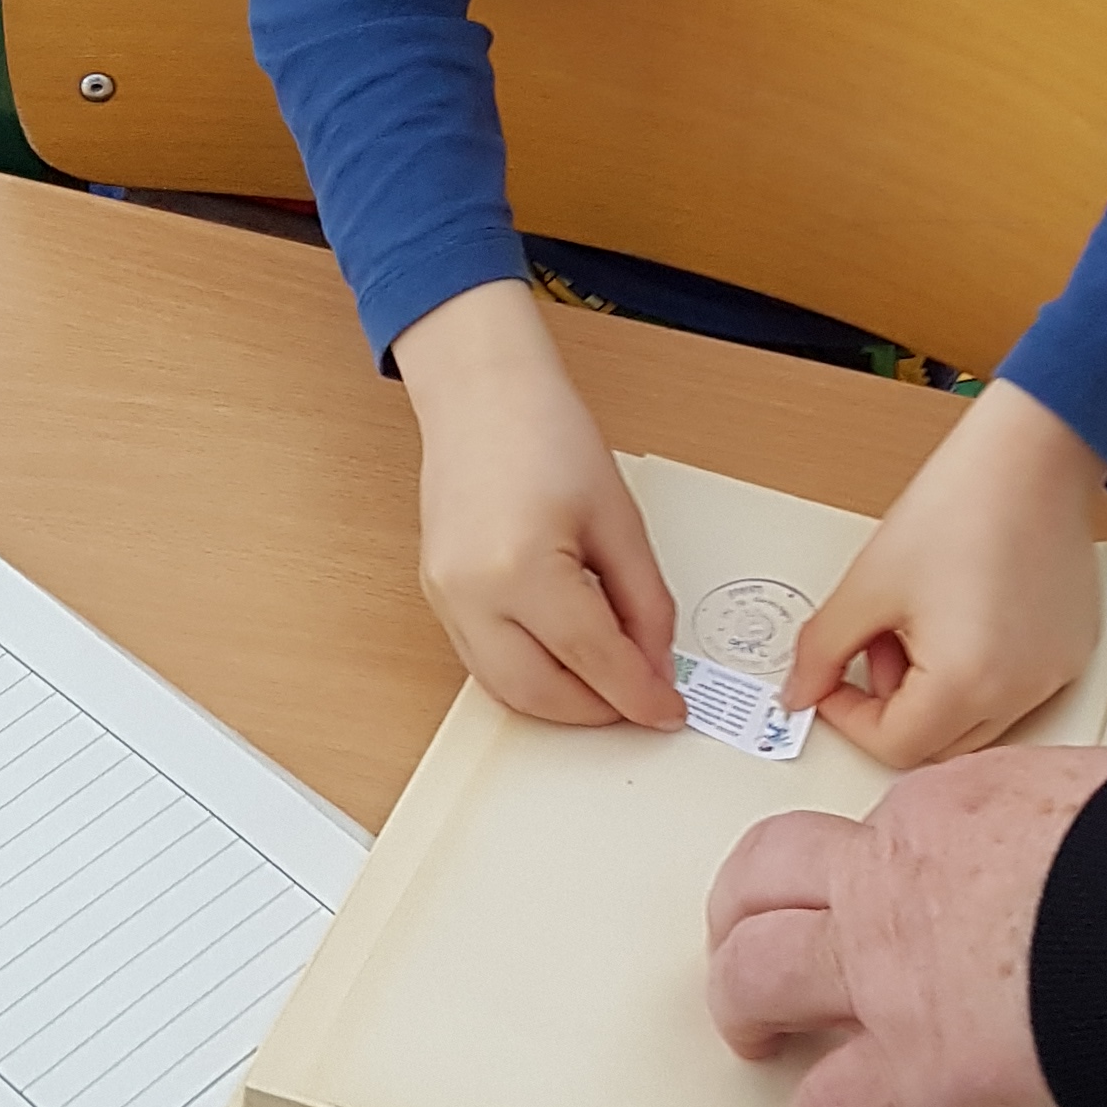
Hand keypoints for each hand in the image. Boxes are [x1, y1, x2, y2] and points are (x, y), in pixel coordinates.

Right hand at [393, 278, 683, 726]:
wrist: (484, 396)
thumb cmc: (547, 435)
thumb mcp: (619, 519)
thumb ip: (644, 601)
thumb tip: (657, 663)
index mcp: (523, 568)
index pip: (591, 658)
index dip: (638, 693)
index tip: (669, 709)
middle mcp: (472, 594)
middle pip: (539, 692)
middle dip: (597, 710)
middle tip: (643, 700)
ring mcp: (446, 599)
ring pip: (505, 690)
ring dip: (561, 702)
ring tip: (610, 685)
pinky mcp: (438, 598)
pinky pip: (484, 663)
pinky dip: (529, 676)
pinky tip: (567, 661)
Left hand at [705, 745, 1106, 1106]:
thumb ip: (1072, 826)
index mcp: (951, 807)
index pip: (878, 831)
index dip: (871, 867)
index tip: (885, 894)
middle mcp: (894, 878)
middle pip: (768, 876)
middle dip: (745, 912)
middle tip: (752, 944)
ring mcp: (887, 976)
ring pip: (754, 974)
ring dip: (743, 1009)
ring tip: (756, 1042)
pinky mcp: (913, 1075)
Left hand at [782, 379, 1105, 771]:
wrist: (1030, 455)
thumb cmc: (960, 504)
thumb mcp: (867, 584)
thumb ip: (821, 651)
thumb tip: (800, 691)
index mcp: (968, 683)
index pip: (894, 747)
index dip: (848, 715)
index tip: (834, 677)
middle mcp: (1021, 692)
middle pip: (938, 744)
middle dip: (892, 704)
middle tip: (878, 640)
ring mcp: (1053, 674)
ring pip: (976, 721)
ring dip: (934, 690)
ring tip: (922, 617)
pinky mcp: (1070, 653)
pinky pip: (1013, 690)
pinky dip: (977, 672)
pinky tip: (963, 613)